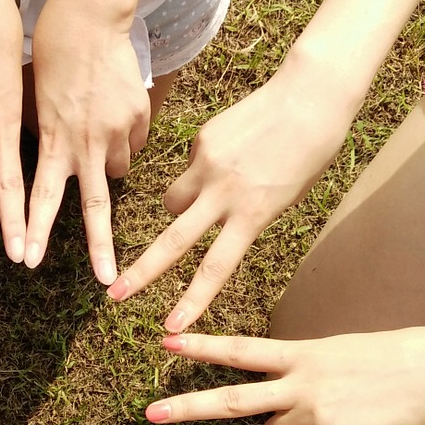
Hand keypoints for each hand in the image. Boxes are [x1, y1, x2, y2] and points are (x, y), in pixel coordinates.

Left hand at [27, 0, 151, 283]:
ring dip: (108, 163)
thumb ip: (50, 141)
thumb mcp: (35, 104)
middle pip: (95, 206)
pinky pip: (135, 140)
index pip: (43, 196)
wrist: (86, 18)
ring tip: (97, 132)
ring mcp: (117, 131)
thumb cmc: (50, 57)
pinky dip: (125, 135)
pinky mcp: (139, 116)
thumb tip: (62, 166)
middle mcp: (85, 143)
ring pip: (118, 169)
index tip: (30, 260)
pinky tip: (114, 110)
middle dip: (99, 248)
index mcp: (53, 140)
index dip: (36, 230)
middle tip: (106, 282)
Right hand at [109, 79, 348, 330]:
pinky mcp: (200, 141)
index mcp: (253, 215)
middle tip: (115, 295)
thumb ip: (245, 216)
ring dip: (178, 208)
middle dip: (142, 273)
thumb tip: (208, 217)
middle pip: (173, 242)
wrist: (310, 97)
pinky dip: (201, 169)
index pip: (215, 268)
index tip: (171, 327)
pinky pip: (188, 167)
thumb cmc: (309, 153)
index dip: (191, 301)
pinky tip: (232, 150)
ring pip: (172, 202)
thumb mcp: (285, 199)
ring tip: (214, 190)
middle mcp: (224, 193)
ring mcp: (206, 165)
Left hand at [145, 328, 424, 424]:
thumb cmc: (391, 360)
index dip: (201, 346)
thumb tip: (279, 413)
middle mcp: (301, 383)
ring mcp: (315, 415)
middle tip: (148, 416)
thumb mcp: (335, 354)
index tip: (165, 341)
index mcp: (301, 353)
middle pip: (231, 400)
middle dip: (187, 408)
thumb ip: (300, 375)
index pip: (240, 350)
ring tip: (335, 411)